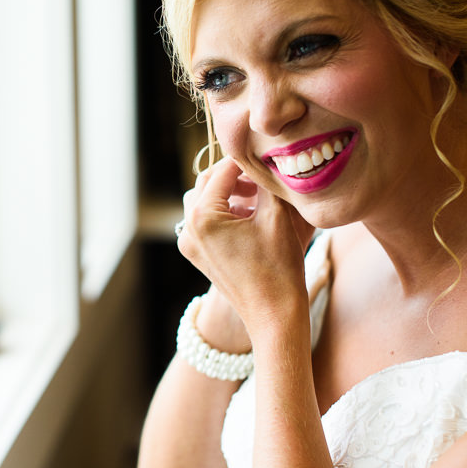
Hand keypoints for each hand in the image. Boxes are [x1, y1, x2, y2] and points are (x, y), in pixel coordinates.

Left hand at [177, 158, 313, 331]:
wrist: (273, 314)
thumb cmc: (278, 266)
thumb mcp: (275, 215)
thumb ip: (264, 181)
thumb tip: (260, 158)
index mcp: (202, 216)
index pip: (221, 171)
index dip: (244, 160)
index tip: (263, 154)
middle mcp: (188, 229)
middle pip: (206, 184)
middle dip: (233, 177)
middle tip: (260, 178)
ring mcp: (189, 244)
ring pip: (202, 202)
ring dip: (226, 194)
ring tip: (255, 198)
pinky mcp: (196, 255)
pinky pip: (203, 222)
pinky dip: (222, 213)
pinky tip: (249, 218)